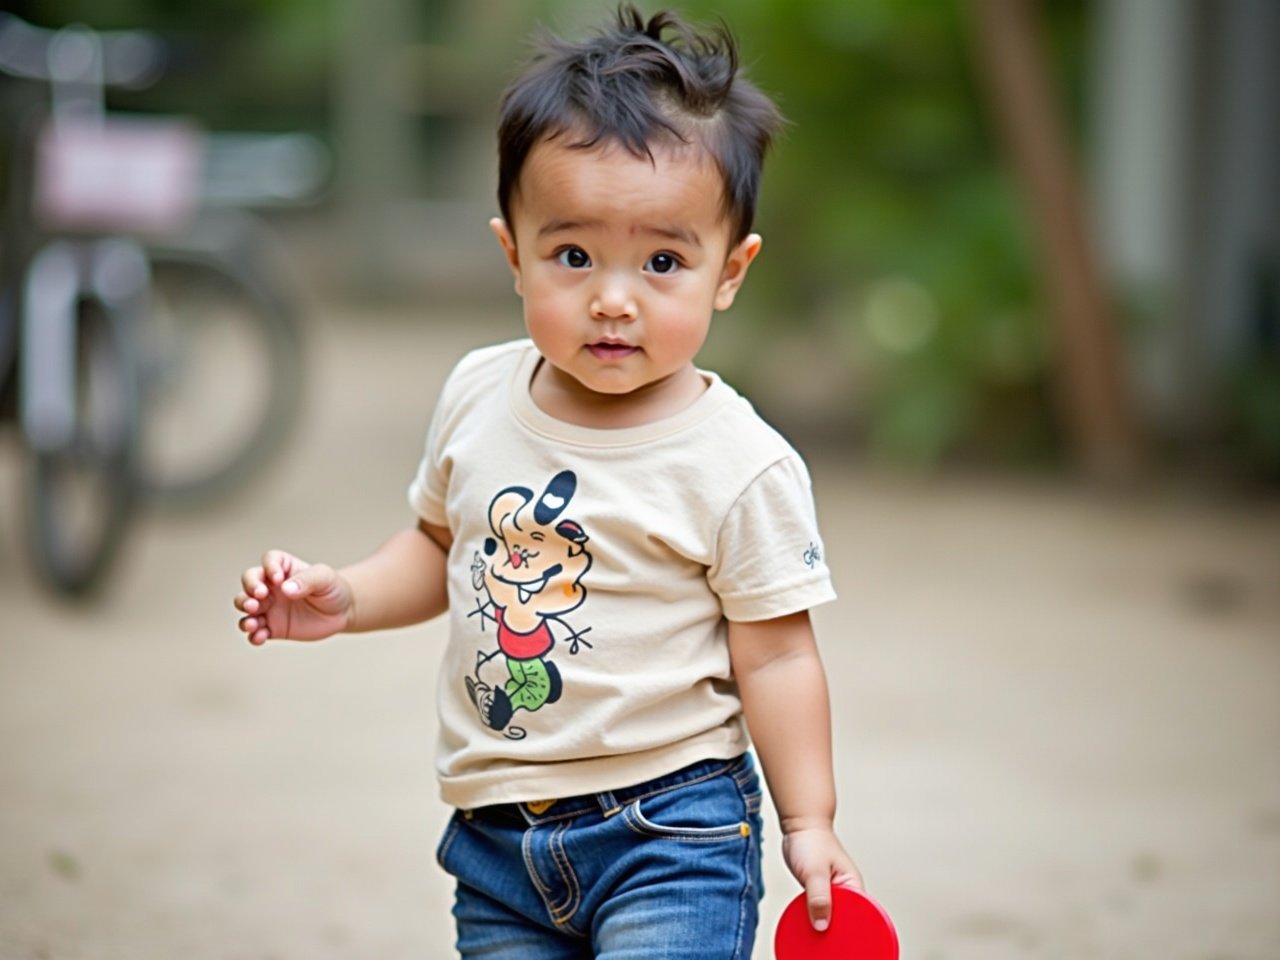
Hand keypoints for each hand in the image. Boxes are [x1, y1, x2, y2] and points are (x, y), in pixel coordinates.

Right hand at [235, 550, 352, 644]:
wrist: (341, 613)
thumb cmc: (332, 589)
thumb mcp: (325, 578)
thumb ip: (307, 580)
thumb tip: (285, 589)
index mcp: (284, 568)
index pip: (270, 561)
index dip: (269, 568)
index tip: (278, 579)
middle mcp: (271, 586)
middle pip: (249, 582)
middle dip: (248, 591)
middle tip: (257, 600)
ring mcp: (269, 607)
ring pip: (246, 608)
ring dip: (245, 615)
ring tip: (252, 623)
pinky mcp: (272, 627)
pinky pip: (256, 631)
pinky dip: (254, 635)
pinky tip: (260, 637)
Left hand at [781, 824, 863, 931]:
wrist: (800, 825)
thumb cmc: (811, 842)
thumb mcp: (814, 871)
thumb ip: (818, 898)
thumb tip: (821, 926)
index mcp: (853, 885)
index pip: (859, 916)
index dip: (850, 930)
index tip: (839, 939)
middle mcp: (846, 890)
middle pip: (845, 919)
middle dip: (834, 930)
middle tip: (823, 939)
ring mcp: (833, 891)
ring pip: (830, 915)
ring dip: (823, 924)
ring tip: (814, 935)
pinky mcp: (820, 891)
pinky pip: (819, 909)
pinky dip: (814, 916)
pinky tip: (806, 925)